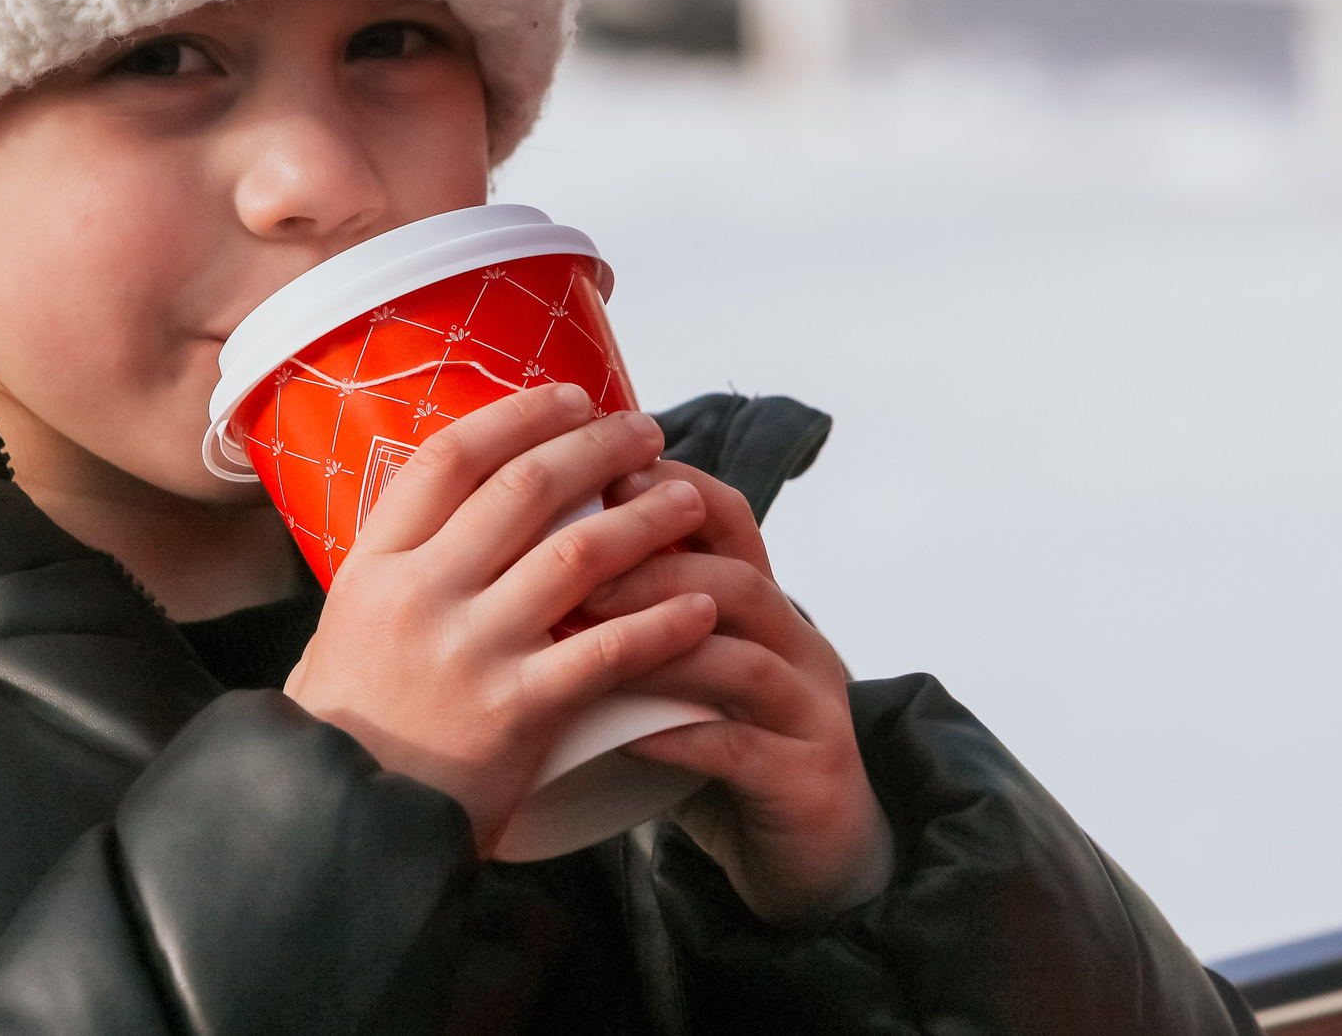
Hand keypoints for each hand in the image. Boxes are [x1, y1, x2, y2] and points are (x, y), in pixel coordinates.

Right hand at [283, 384, 716, 854]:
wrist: (334, 832)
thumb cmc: (348, 730)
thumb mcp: (345, 629)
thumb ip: (402, 567)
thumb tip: (460, 501)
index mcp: (374, 566)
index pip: (451, 457)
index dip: (521, 415)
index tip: (576, 398)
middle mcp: (421, 594)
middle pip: (527, 486)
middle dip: (601, 447)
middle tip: (649, 434)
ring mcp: (470, 650)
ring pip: (581, 552)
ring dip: (647, 518)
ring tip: (689, 501)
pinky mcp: (516, 711)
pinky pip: (610, 648)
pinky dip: (665, 621)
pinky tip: (703, 606)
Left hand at [587, 459, 894, 925]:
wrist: (815, 857)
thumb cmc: (729, 757)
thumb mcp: (690, 677)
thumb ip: (640, 626)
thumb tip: (526, 567)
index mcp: (766, 609)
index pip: (726, 519)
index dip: (666, 491)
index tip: (591, 483)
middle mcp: (799, 645)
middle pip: (737, 579)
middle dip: (653, 566)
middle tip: (570, 573)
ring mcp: (812, 710)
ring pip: (746, 658)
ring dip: (665, 645)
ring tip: (591, 645)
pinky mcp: (810, 778)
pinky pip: (744, 749)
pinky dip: (683, 737)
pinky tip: (628, 738)